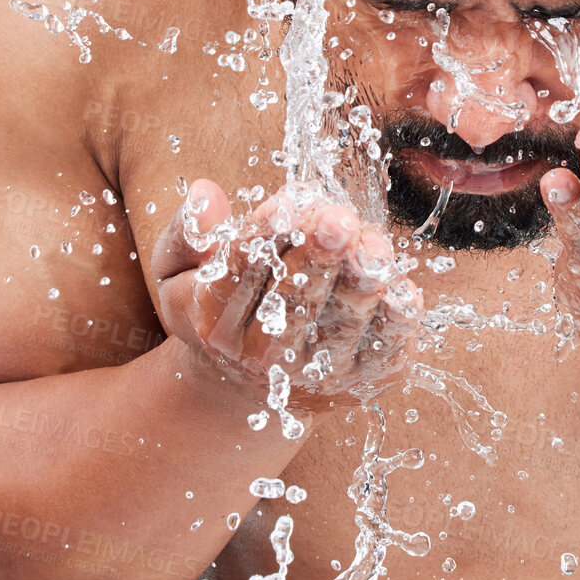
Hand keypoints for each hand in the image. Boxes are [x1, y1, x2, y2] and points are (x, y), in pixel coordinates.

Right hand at [151, 179, 423, 409]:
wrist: (245, 386)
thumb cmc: (219, 306)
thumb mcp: (179, 272)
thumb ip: (186, 232)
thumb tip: (205, 192)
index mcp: (215, 322)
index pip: (238, 275)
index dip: (264, 237)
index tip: (284, 206)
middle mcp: (263, 356)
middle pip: (293, 303)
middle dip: (318, 258)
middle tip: (337, 221)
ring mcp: (315, 373)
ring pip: (340, 325)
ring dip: (360, 283)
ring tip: (373, 246)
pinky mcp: (360, 380)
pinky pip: (383, 349)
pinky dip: (395, 319)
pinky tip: (400, 285)